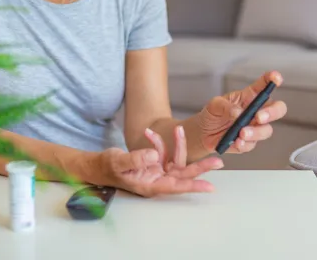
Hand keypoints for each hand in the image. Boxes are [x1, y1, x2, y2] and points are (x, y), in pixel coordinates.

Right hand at [95, 126, 223, 197]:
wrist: (99, 165)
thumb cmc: (107, 167)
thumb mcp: (119, 162)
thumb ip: (136, 159)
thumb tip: (154, 156)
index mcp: (150, 185)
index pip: (176, 186)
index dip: (193, 185)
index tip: (210, 186)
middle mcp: (156, 179)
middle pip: (183, 174)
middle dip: (200, 167)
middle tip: (218, 161)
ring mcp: (155, 171)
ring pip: (175, 159)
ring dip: (177, 144)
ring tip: (178, 129)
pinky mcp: (153, 162)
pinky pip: (162, 151)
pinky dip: (158, 141)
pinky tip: (148, 132)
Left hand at [198, 71, 285, 153]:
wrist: (203, 132)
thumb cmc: (212, 114)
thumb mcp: (215, 104)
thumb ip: (226, 106)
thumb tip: (238, 113)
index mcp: (248, 97)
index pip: (264, 86)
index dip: (272, 80)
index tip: (276, 77)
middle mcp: (255, 111)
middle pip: (277, 109)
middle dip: (272, 112)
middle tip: (259, 116)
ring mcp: (254, 127)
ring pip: (266, 130)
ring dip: (255, 132)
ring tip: (241, 133)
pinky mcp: (249, 142)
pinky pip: (252, 144)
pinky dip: (245, 144)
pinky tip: (237, 142)